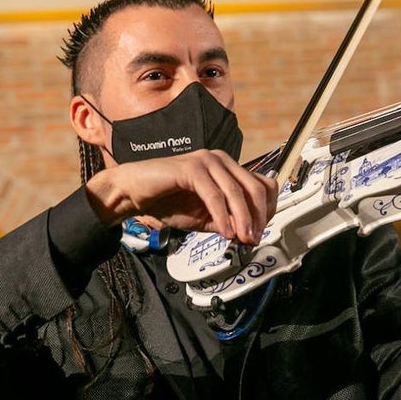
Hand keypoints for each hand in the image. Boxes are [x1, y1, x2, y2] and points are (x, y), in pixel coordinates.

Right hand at [84, 150, 277, 243]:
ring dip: (243, 219)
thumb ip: (227, 222)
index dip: (267, 209)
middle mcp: (221, 160)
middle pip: (255, 188)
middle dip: (259, 217)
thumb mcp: (205, 218)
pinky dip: (222, 216)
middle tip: (255, 239)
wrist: (133, 193)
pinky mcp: (191, 168)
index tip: (260, 232)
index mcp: (227, 169)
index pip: (262, 185)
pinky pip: (214, 196)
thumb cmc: (167, 202)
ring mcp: (206, 161)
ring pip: (236, 192)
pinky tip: (225, 233)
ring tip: (243, 239)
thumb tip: (249, 234)